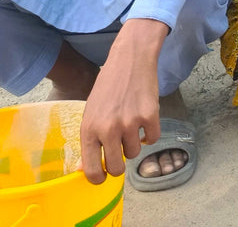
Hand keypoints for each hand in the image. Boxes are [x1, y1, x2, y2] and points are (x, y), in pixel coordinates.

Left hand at [79, 19, 166, 184]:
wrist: (130, 59)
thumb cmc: (108, 86)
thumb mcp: (91, 111)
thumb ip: (90, 139)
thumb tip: (85, 168)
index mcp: (89, 128)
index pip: (91, 168)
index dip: (98, 178)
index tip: (102, 177)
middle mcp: (108, 128)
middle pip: (116, 168)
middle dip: (119, 166)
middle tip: (120, 155)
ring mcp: (130, 123)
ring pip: (135, 153)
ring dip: (134, 143)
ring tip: (131, 124)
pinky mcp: (150, 116)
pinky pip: (153, 139)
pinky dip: (150, 133)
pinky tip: (144, 118)